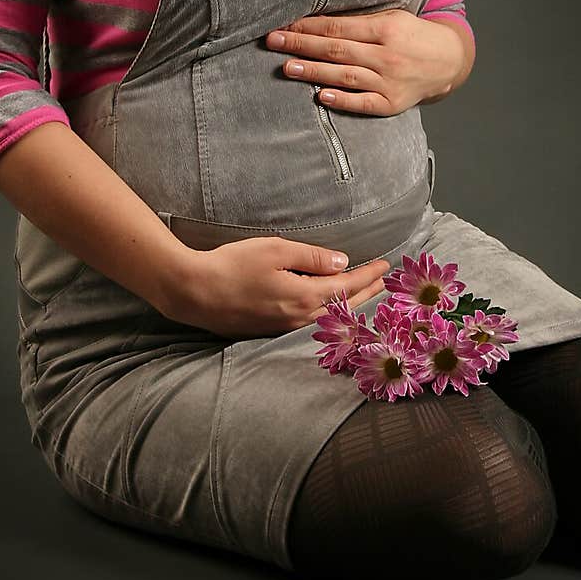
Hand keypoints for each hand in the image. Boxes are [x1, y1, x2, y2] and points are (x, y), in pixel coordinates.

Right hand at [162, 238, 391, 337]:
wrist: (193, 292)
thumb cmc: (232, 266)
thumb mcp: (275, 250)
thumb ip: (312, 257)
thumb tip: (342, 262)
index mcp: (305, 296)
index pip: (347, 285)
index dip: (369, 275)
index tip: (386, 265)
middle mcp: (300, 317)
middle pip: (344, 306)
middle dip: (367, 292)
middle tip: (384, 282)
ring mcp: (285, 327)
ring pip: (329, 317)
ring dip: (351, 304)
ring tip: (365, 294)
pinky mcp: (271, 329)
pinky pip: (312, 322)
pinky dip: (330, 313)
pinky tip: (330, 307)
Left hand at [265, 9, 464, 116]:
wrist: (449, 61)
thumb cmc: (412, 35)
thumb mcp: (392, 17)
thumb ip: (360, 21)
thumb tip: (318, 22)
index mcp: (386, 29)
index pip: (338, 28)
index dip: (308, 26)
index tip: (284, 25)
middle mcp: (387, 55)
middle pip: (337, 50)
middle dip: (302, 45)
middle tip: (273, 42)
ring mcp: (390, 81)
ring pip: (346, 75)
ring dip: (314, 72)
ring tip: (288, 67)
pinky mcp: (393, 103)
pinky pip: (364, 103)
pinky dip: (343, 100)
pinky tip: (322, 96)